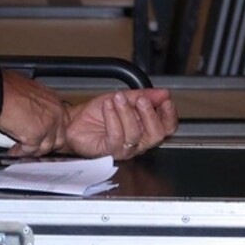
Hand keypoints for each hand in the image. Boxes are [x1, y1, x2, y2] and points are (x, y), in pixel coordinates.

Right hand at [0, 70, 68, 156]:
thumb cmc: (9, 88)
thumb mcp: (31, 91)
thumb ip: (39, 104)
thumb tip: (35, 112)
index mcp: (55, 102)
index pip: (63, 124)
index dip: (52, 133)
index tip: (44, 136)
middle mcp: (56, 114)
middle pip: (58, 139)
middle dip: (45, 144)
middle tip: (34, 146)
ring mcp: (47, 127)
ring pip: (45, 147)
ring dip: (33, 151)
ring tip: (22, 149)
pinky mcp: (35, 137)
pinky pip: (30, 150)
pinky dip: (21, 152)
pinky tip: (14, 151)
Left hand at [62, 89, 177, 159]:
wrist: (75, 121)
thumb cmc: (98, 113)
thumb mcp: (123, 98)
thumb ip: (144, 95)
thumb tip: (163, 93)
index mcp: (145, 129)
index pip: (167, 127)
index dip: (169, 115)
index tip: (165, 100)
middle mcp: (138, 142)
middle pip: (156, 135)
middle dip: (150, 114)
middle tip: (141, 100)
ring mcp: (124, 149)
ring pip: (135, 134)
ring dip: (126, 112)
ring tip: (117, 98)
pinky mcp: (109, 151)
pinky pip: (116, 136)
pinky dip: (113, 118)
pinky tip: (108, 106)